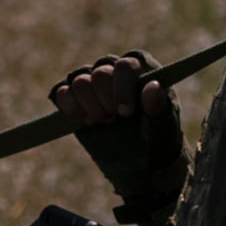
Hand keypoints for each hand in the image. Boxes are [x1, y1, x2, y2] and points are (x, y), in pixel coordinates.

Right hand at [54, 50, 185, 225]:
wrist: (139, 160)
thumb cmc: (156, 137)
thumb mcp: (162, 126)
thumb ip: (159, 106)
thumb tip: (153, 86)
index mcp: (141, 70)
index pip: (125, 66)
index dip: (122, 88)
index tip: (125, 113)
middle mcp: (115, 70)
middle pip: (100, 73)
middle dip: (105, 101)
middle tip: (114, 120)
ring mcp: (93, 82)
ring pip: (80, 80)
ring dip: (90, 106)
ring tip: (102, 122)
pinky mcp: (75, 97)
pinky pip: (63, 92)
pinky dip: (71, 108)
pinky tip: (85, 122)